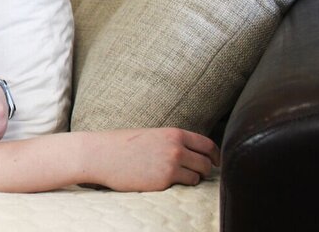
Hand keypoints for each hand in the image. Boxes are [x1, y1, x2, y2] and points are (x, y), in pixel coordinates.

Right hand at [87, 128, 220, 191]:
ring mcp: (171, 165)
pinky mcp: (164, 180)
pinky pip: (185, 185)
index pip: (207, 144)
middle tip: (197, 173)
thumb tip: (192, 153)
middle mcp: (176, 148)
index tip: (216, 162)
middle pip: (206, 163)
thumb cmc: (122, 145)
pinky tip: (165, 181)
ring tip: (177, 177)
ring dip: (192, 178)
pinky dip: (180, 185)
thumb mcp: (151, 136)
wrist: (101, 155)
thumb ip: (172, 142)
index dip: (215, 155)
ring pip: (198, 176)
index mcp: (173, 133)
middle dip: (205, 170)